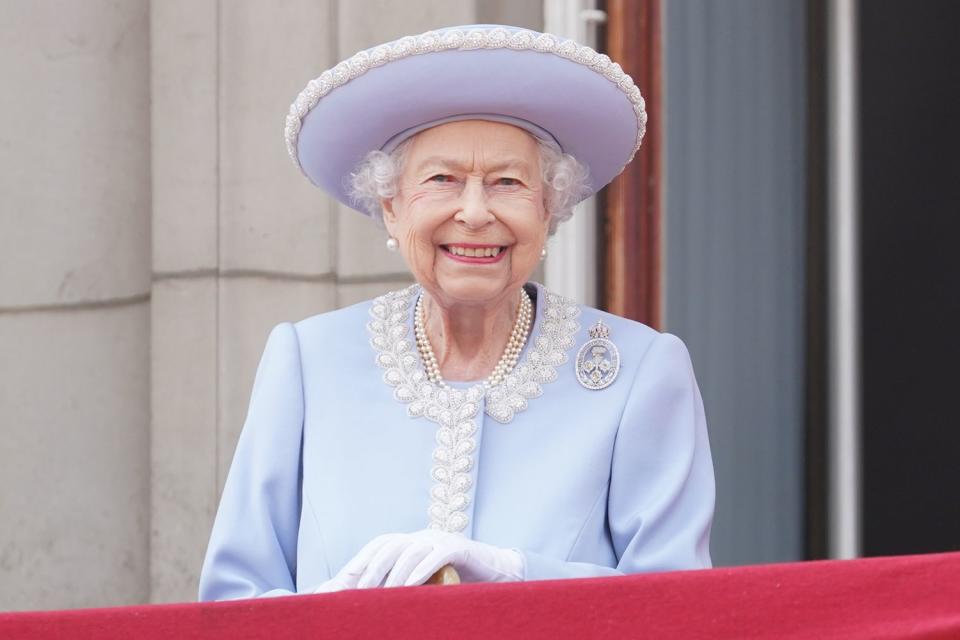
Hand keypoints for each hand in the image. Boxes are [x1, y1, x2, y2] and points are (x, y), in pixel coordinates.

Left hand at [314, 529, 524, 591]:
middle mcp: (423, 536)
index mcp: (412, 541)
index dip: (362, 559)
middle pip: (390, 545)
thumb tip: (373, 605)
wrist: (498, 573)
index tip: (343, 580)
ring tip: (385, 594)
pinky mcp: (459, 547)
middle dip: (372, 567)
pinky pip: (437, 554)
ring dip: (395, 573)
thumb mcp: (427, 583)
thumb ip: (405, 587)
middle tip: (359, 591)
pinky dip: (423, 568)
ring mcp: (441, 539)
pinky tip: (412, 584)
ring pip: (411, 549)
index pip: (381, 544)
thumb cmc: (458, 582)